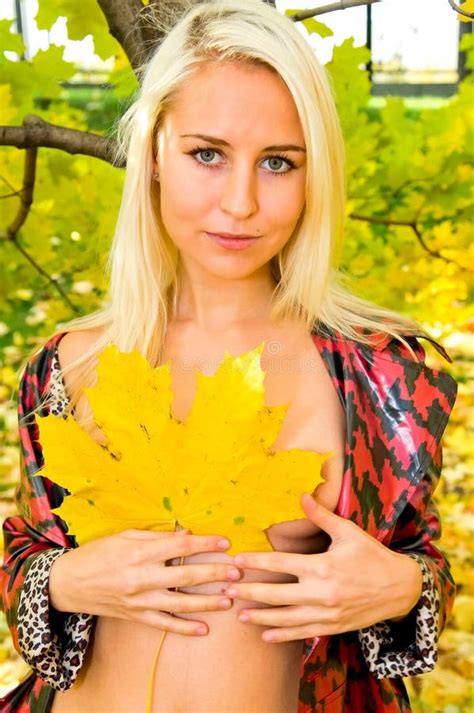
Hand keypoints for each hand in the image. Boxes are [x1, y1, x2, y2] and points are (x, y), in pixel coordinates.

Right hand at [48, 529, 242, 636]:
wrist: (68, 583)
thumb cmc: (97, 554)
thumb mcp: (124, 536)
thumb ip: (156, 537)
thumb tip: (186, 534)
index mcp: (138, 553)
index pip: (179, 547)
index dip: (204, 543)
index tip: (225, 542)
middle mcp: (140, 578)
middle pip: (185, 576)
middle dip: (213, 573)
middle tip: (236, 572)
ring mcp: (138, 600)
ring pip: (179, 604)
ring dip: (206, 602)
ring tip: (228, 600)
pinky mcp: (135, 616)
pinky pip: (163, 624)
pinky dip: (183, 628)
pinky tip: (203, 629)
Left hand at [223, 493, 422, 642]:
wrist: (400, 588)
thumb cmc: (372, 556)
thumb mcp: (348, 533)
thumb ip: (322, 517)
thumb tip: (302, 496)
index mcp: (322, 566)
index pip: (281, 563)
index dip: (256, 562)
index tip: (236, 561)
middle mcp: (321, 592)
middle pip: (276, 594)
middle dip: (250, 591)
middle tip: (227, 589)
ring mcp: (327, 613)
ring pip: (286, 618)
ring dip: (260, 617)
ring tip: (239, 614)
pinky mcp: (333, 627)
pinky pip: (302, 633)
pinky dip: (282, 635)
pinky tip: (265, 634)